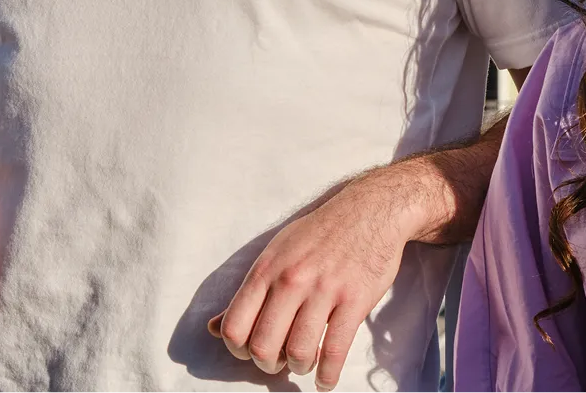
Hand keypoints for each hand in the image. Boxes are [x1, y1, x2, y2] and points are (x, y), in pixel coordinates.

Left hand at [210, 168, 434, 391]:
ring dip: (300, 367)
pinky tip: (325, 381)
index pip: (234, 327)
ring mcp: (325, 290)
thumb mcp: (277, 252)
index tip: (253, 351)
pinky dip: (327, 376)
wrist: (373, 210)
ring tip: (306, 363)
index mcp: (267, 269)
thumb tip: (212, 328)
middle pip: (264, 347)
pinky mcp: (355, 299)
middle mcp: (291, 280)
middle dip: (269, 364)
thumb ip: (248, 292)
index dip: (239, 350)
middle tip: (280, 361)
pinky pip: (336, 350)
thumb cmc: (321, 233)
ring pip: (299, 352)